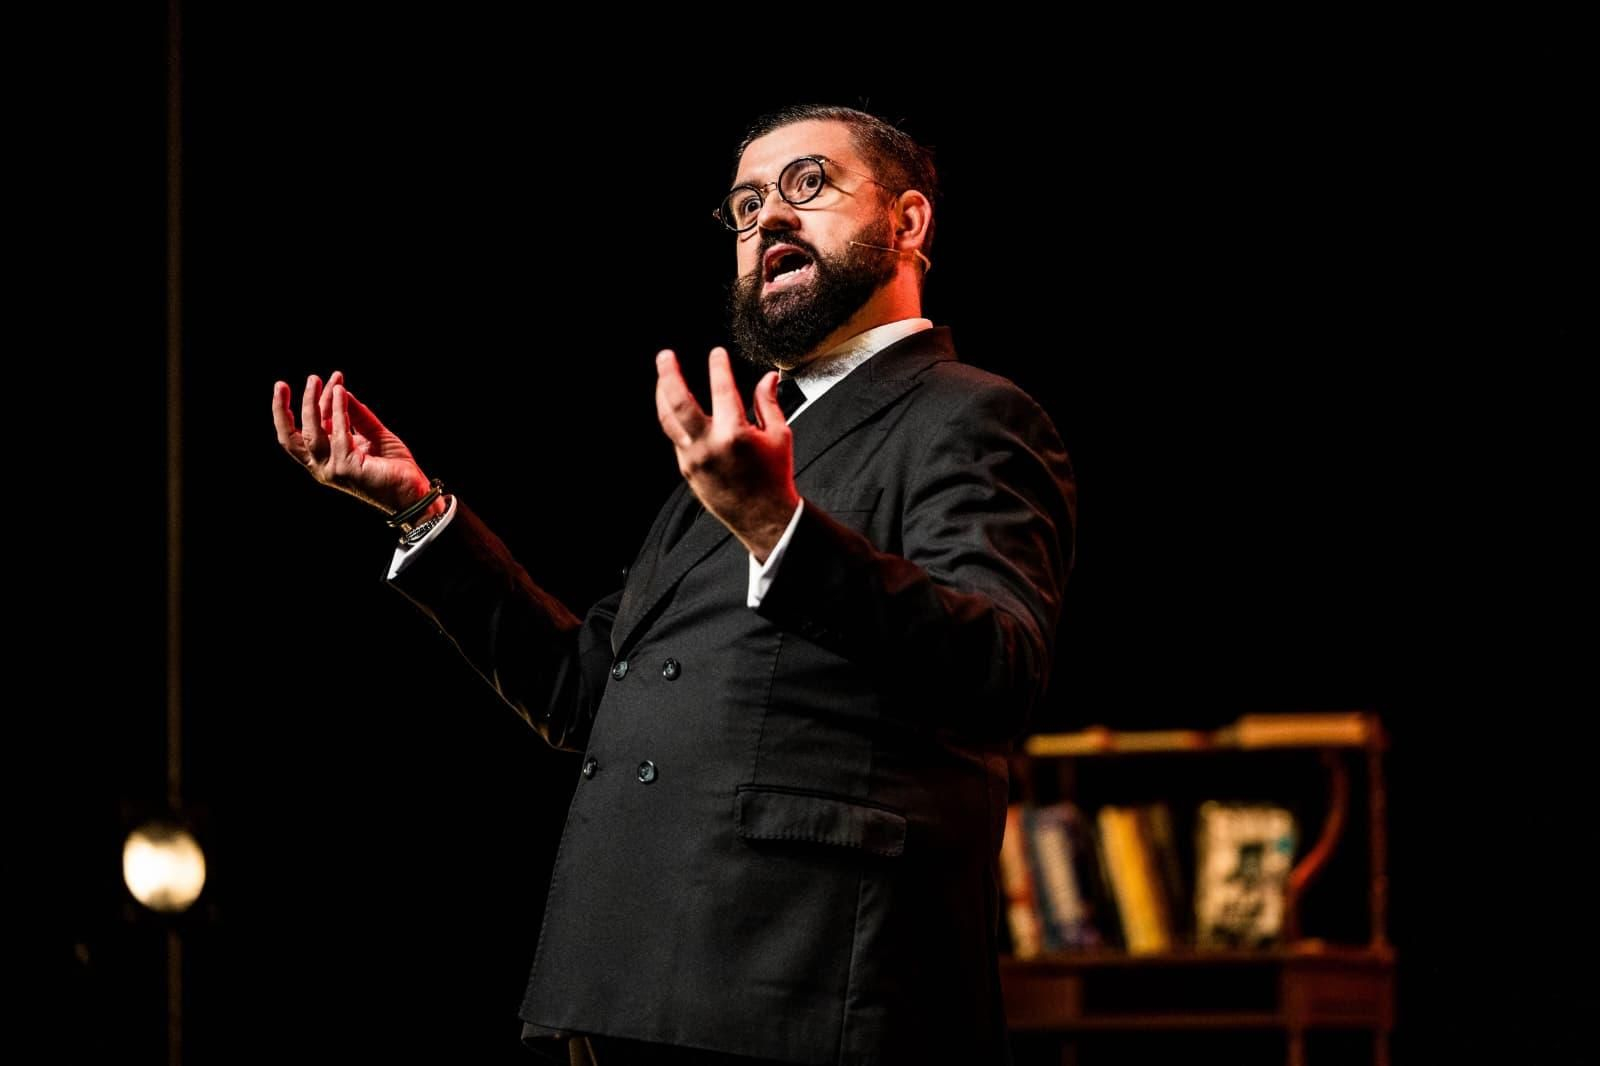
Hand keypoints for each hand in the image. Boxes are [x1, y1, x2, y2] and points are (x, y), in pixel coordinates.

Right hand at [270, 371, 440, 515]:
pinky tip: (341, 392)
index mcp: (326, 459)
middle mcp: (323, 467)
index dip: (309, 404)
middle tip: (295, 381)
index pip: (303, 432)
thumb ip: (357, 415)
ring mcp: (332, 469)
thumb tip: (341, 390)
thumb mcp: (373, 434)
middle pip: (292, 437)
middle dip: (284, 409)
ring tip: (316, 380)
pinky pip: (338, 434)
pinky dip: (338, 411)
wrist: (413, 492)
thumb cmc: (393, 466)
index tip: (319, 380)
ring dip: (312, 404)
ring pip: (311, 433)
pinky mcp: (346, 469)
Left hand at [654, 347, 799, 561]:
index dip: (718, 366)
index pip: (722, 390)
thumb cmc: (774, 477)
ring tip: (663, 377)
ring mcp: (694, 459)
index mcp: (735, 435)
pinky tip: (678, 407)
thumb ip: (768, 403)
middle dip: (669, 375)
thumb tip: (768, 377)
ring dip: (663, 395)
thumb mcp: (779, 436)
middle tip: (665, 356)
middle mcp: (709, 446)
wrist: (763, 517)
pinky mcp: (687, 469)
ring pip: (669, 420)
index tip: (717, 353)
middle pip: (679, 402)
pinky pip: (676, 437)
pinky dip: (676, 418)